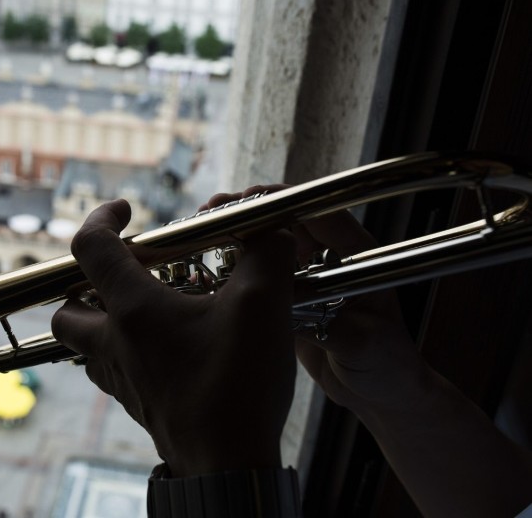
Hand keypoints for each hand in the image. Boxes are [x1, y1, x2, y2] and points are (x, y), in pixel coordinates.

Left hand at [51, 199, 296, 476]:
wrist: (229, 465)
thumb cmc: (237, 387)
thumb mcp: (263, 305)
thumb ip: (266, 254)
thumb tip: (271, 229)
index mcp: (133, 310)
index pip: (89, 246)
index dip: (101, 216)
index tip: (125, 209)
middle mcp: (114, 343)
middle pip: (65, 306)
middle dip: (85, 281)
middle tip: (125, 272)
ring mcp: (121, 378)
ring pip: (84, 342)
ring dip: (101, 318)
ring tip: (144, 307)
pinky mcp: (138, 403)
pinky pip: (110, 370)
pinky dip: (123, 351)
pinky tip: (162, 349)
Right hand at [202, 186, 422, 414]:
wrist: (380, 391)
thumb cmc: (387, 365)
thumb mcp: (363, 344)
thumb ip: (329, 323)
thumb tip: (288, 312)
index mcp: (357, 254)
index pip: (320, 210)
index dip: (282, 198)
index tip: (246, 197)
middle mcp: (330, 256)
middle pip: (286, 217)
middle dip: (247, 210)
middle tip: (211, 211)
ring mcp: (307, 273)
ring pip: (268, 241)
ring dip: (236, 233)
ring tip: (200, 231)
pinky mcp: (289, 294)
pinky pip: (259, 271)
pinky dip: (234, 264)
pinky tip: (207, 266)